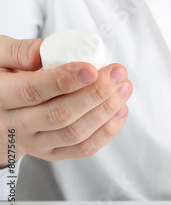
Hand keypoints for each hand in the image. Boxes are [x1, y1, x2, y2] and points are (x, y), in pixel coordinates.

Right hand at [0, 36, 132, 167]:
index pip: (33, 91)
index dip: (65, 80)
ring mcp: (33, 143)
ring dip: (106, 111)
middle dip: (96, 93)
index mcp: (0, 96)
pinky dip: (106, 132)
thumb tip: (41, 52)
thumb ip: (18, 51)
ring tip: (124, 87)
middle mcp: (14, 125)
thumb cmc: (2, 75)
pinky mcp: (50, 153)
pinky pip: (82, 149)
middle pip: (60, 115)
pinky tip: (120, 110)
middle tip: (118, 73)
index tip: (91, 69)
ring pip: (75, 134)